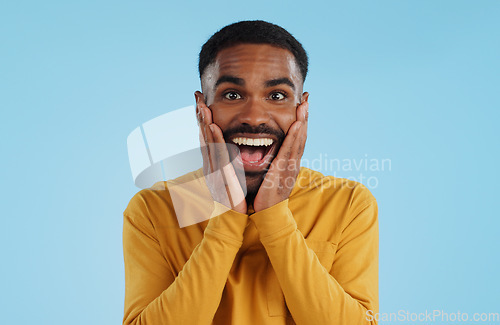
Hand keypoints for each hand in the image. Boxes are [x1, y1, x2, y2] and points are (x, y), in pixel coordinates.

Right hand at [196, 93, 246, 213]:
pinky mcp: (219, 177)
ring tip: (203, 107)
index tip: (200, 102)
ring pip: (208, 143)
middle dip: (200, 116)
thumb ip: (227, 162)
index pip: (206, 138)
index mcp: (212, 164)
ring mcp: (212, 171)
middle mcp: (209, 165)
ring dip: (204, 124)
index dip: (202, 120)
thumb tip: (229, 149)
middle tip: (197, 97)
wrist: (232, 218)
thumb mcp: (229, 175)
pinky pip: (217, 154)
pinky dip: (215, 140)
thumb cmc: (233, 197)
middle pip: (203, 137)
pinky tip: (213, 128)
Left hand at [253, 101, 307, 211]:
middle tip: (306, 99)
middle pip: (301, 136)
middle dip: (304, 117)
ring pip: (298, 141)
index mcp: (290, 163)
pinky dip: (294, 137)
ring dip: (301, 122)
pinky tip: (296, 125)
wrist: (268, 214)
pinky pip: (289, 151)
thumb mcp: (273, 176)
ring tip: (304, 106)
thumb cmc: (268, 196)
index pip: (297, 139)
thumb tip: (275, 154)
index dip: (300, 122)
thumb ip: (275, 164)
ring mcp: (290, 167)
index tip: (302, 106)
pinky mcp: (283, 172)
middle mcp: (293, 163)